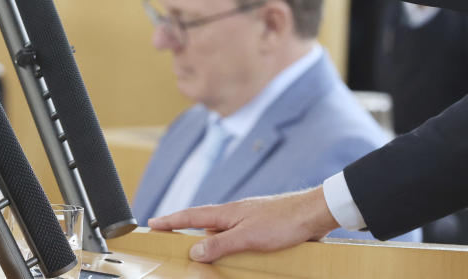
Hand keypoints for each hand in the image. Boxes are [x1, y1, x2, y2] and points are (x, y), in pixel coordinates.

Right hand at [147, 188, 337, 262]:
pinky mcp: (264, 227)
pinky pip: (239, 237)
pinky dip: (229, 245)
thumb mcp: (248, 236)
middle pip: (205, 223)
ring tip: (199, 254)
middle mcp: (238, 213)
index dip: (171, 219)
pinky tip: (234, 256)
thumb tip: (194, 249)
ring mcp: (251, 218)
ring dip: (210, 241)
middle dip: (187, 231)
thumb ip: (220, 243)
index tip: (152, 222)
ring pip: (223, 231)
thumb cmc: (285, 221)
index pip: (192, 215)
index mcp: (229, 212)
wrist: (315, 213)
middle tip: (170, 239)